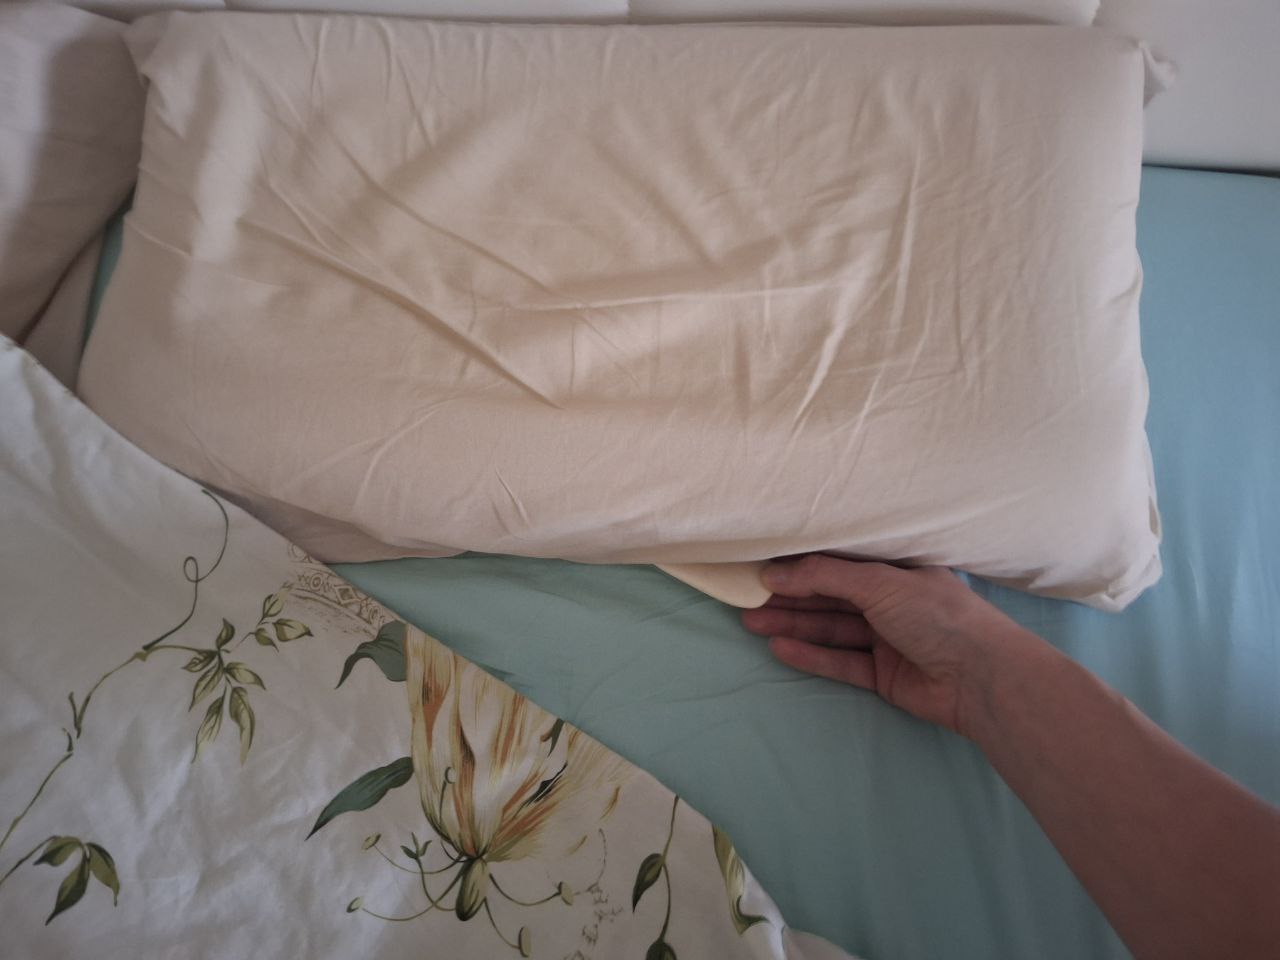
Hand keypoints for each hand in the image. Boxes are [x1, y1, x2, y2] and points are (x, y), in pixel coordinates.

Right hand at [740, 555, 1041, 736]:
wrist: (981, 677)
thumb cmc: (937, 614)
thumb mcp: (880, 583)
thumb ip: (825, 576)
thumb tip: (773, 573)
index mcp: (899, 571)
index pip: (843, 565)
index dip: (804, 566)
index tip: (765, 566)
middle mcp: (893, 603)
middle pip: (832, 599)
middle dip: (791, 598)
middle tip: (747, 598)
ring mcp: (888, 640)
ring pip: (832, 630)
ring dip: (794, 625)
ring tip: (751, 622)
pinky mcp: (884, 676)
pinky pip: (841, 662)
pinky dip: (812, 655)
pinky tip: (780, 648)